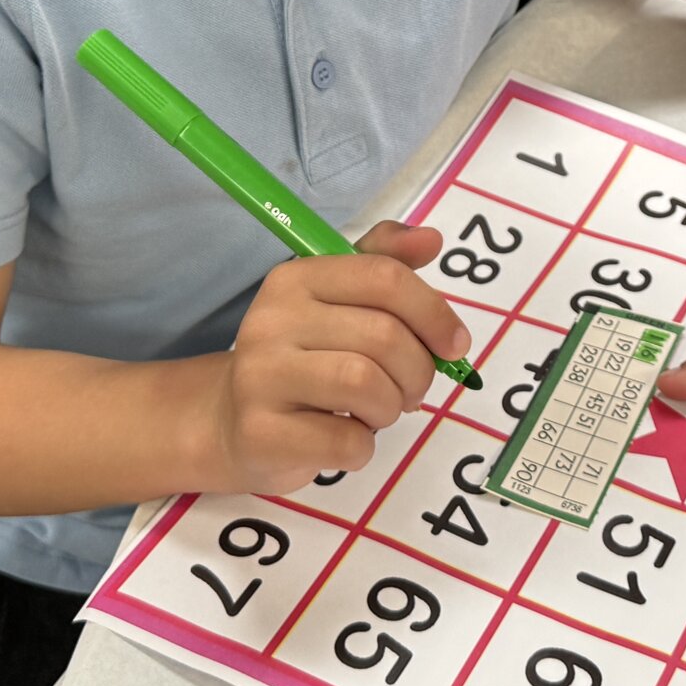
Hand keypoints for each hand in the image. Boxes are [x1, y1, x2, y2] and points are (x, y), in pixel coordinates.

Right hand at [204, 221, 469, 493]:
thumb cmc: (302, 359)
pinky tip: (348, 439)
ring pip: (366, 383)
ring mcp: (260, 377)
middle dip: (418, 369)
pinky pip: (346, 440)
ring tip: (380, 411)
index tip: (454, 344)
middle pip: (383, 334)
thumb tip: (432, 239)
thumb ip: (384, 263)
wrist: (231, 423)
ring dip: (392, 405)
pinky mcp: (261, 433)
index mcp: (296, 279)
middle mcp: (272, 320)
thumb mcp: (338, 302)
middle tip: (412, 388)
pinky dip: (364, 446)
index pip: (383, 277)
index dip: (433, 312)